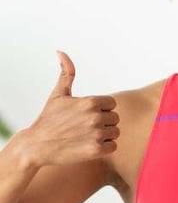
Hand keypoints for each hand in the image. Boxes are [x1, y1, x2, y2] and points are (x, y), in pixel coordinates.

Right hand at [20, 51, 119, 167]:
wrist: (37, 145)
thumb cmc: (49, 119)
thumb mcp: (58, 94)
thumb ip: (66, 73)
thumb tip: (61, 52)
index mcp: (90, 102)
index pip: (112, 104)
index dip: (102, 109)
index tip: (87, 114)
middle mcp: (95, 117)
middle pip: (115, 118)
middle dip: (103, 122)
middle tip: (85, 127)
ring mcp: (96, 134)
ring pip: (115, 133)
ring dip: (105, 135)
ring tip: (86, 136)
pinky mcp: (96, 150)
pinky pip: (113, 146)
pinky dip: (104, 147)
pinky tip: (89, 145)